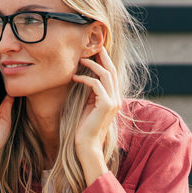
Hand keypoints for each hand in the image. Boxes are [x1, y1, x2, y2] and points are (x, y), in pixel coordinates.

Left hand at [73, 47, 121, 174]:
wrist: (87, 146)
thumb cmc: (84, 128)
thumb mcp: (88, 106)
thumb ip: (90, 94)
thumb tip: (85, 78)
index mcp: (113, 99)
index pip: (112, 75)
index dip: (105, 62)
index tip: (96, 51)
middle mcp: (116, 99)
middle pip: (112, 71)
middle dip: (103, 57)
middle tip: (93, 46)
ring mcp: (113, 102)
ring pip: (106, 75)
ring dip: (92, 65)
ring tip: (80, 60)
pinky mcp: (106, 105)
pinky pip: (97, 85)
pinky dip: (85, 79)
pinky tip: (75, 78)